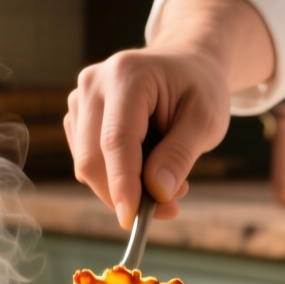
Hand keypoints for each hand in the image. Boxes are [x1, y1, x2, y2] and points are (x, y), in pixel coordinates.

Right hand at [65, 0, 274, 227]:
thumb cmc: (199, 88)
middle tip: (169, 208)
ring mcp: (80, 99)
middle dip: (125, 194)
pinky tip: (148, 167)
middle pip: (92, 158)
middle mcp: (94, 84)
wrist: (186, 64)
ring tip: (169, 178)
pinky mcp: (77, 116)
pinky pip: (88, 161)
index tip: (132, 219)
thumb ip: (180, 155)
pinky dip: (116, 177)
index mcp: (127, 75)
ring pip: (87, 165)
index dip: (122, 184)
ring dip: (124, 187)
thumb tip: (157, 192)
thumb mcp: (207, 120)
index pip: (116, 140)